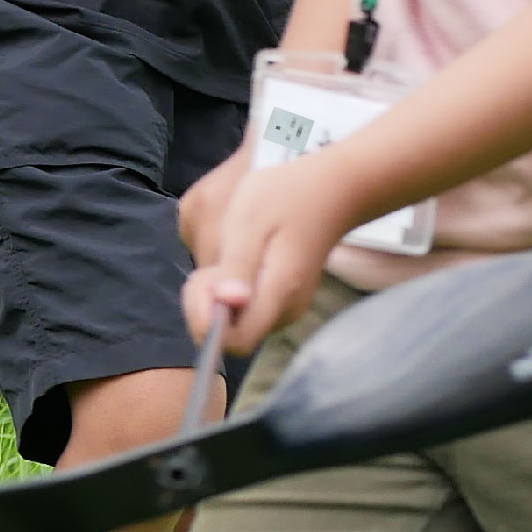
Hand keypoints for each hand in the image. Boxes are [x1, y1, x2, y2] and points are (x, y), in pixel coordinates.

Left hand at [181, 145, 353, 356]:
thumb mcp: (251, 224)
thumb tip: (226, 304)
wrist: (326, 191)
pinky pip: (241, 305)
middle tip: (216, 258)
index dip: (206, 318)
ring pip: (232, 320)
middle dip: (207, 302)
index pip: (235, 340)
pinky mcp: (279, 297)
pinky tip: (236, 255)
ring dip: (215, 293)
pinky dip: (226, 286)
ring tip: (228, 251)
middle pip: (229, 332)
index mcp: (279, 296)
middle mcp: (283, 312)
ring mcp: (283, 307)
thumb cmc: (285, 200)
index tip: (204, 280)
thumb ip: (238, 266)